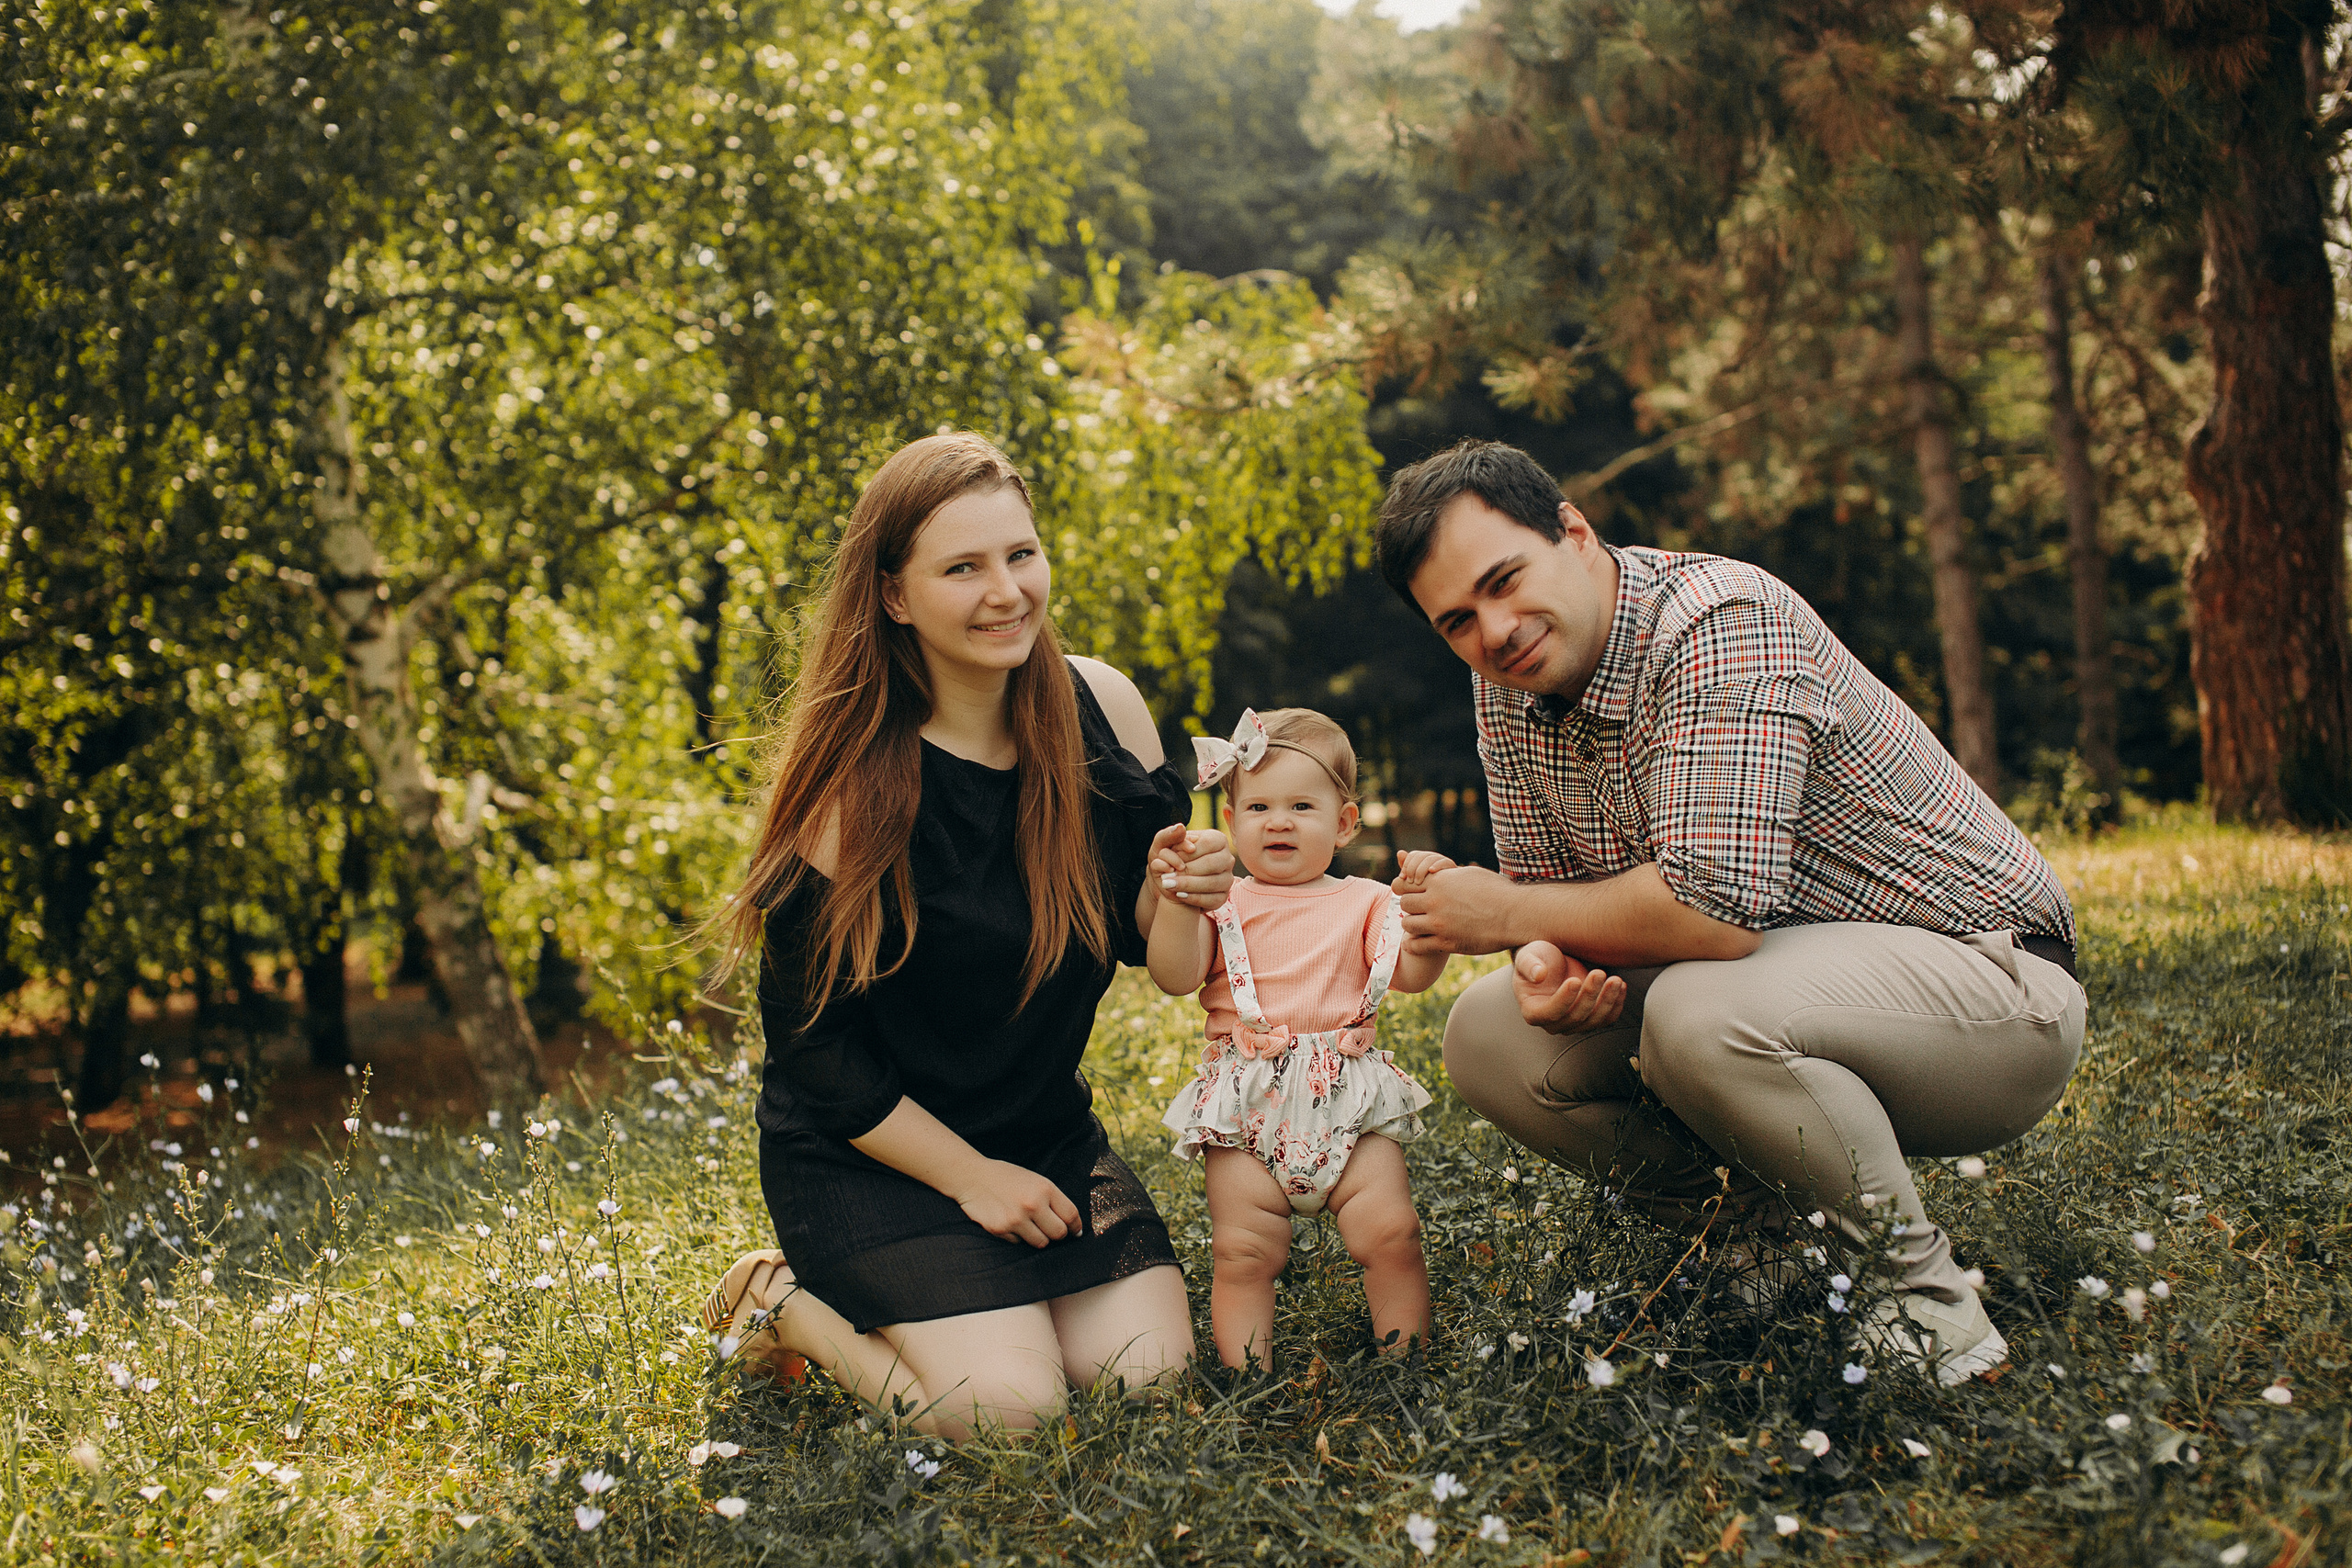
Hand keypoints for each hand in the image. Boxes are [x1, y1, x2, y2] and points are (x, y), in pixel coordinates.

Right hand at [952, 1159, 1081, 1247]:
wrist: (972, 1177)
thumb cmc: (1006, 1177)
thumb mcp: (1034, 1180)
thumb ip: (1052, 1199)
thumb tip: (1072, 1225)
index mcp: (1044, 1188)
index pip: (1071, 1215)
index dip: (1075, 1226)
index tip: (1075, 1231)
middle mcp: (1032, 1204)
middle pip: (1059, 1234)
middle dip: (1057, 1234)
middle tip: (1050, 1228)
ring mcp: (1016, 1219)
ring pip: (1041, 1242)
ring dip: (1038, 1236)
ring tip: (1027, 1223)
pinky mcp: (1001, 1229)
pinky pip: (1019, 1242)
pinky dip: (1018, 1236)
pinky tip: (1009, 1221)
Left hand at [1148, 823, 1234, 911]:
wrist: (1169, 880)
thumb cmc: (1168, 858)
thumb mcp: (1163, 844)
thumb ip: (1169, 834)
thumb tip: (1180, 827)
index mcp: (1217, 840)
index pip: (1207, 843)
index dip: (1188, 851)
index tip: (1170, 856)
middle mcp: (1227, 858)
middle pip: (1212, 864)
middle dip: (1187, 870)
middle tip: (1166, 876)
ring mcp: (1227, 879)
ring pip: (1213, 883)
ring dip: (1188, 885)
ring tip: (1168, 884)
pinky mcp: (1223, 897)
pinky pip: (1213, 900)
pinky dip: (1194, 898)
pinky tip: (1179, 895)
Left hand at [1392, 850, 1455, 891]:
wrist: (1448, 890)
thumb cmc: (1428, 885)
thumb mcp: (1414, 878)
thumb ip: (1406, 868)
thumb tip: (1400, 852)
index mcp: (1423, 858)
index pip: (1413, 855)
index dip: (1406, 865)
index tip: (1402, 877)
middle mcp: (1432, 857)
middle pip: (1420, 856)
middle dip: (1412, 868)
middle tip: (1409, 881)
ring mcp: (1442, 860)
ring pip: (1430, 858)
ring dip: (1421, 870)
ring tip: (1417, 882)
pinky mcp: (1451, 866)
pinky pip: (1444, 862)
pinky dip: (1437, 865)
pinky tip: (1431, 871)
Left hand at [1395, 863, 1519, 955]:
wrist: (1515, 915)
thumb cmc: (1497, 891)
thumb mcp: (1469, 874)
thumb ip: (1447, 875)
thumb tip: (1434, 872)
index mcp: (1440, 881)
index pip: (1405, 883)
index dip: (1409, 888)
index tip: (1417, 893)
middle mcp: (1436, 901)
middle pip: (1404, 903)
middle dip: (1412, 906)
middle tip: (1423, 910)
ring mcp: (1439, 924)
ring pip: (1408, 924)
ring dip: (1414, 925)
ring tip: (1425, 925)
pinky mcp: (1446, 943)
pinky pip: (1417, 945)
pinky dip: (1416, 944)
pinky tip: (1425, 941)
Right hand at [1511, 940, 1626, 1034]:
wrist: (1553, 962)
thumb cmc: (1538, 959)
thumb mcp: (1528, 956)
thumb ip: (1529, 964)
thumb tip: (1538, 974)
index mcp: (1533, 1011)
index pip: (1550, 1013)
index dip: (1564, 1000)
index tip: (1575, 980)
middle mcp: (1553, 1023)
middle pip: (1575, 1018)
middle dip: (1590, 995)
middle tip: (1598, 973)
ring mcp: (1574, 1024)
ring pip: (1594, 1021)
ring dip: (1607, 1001)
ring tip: (1615, 980)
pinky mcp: (1591, 1018)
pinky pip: (1607, 1018)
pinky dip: (1616, 1004)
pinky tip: (1621, 986)